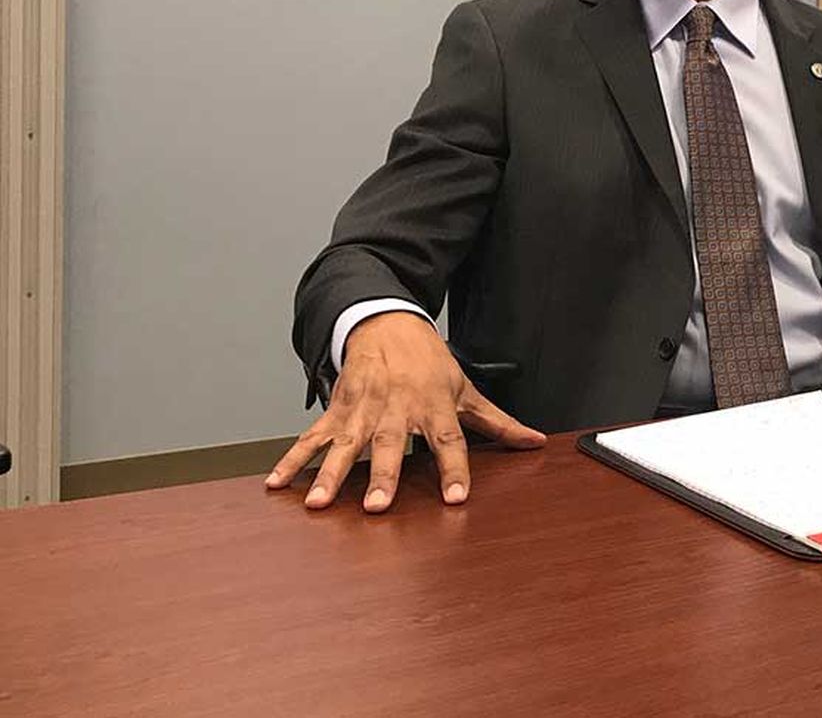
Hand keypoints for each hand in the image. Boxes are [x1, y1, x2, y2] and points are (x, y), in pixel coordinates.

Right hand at [265, 312, 545, 511]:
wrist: (386, 323)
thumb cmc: (429, 363)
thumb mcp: (466, 388)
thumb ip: (498, 422)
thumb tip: (535, 442)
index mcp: (433, 405)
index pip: (448, 440)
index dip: (454, 469)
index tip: (455, 498)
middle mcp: (396, 409)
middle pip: (391, 445)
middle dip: (383, 476)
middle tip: (375, 507)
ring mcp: (362, 410)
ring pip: (346, 445)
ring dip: (330, 474)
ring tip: (317, 504)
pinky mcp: (337, 410)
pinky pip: (312, 437)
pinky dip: (293, 459)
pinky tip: (278, 483)